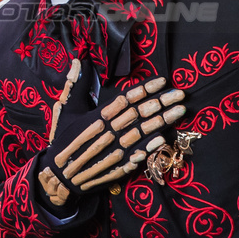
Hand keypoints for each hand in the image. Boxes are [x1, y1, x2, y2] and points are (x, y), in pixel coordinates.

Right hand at [36, 69, 185, 208]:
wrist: (57, 176)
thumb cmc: (62, 140)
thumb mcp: (65, 111)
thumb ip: (74, 86)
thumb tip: (78, 61)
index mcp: (96, 117)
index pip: (125, 99)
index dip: (145, 89)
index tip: (162, 81)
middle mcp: (107, 133)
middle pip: (138, 114)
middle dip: (161, 102)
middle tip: (180, 93)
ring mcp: (114, 151)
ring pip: (142, 132)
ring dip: (163, 121)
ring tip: (180, 111)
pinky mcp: (117, 168)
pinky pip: (137, 155)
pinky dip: (150, 147)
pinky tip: (164, 138)